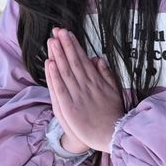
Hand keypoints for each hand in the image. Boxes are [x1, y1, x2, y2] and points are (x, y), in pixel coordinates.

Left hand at [45, 28, 124, 153]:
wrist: (110, 135)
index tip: (67, 33)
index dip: (74, 46)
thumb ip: (106, 75)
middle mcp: (87, 86)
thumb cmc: (112, 114)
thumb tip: (98, 59)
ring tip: (52, 41)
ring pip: (66, 72)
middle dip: (65, 46)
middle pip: (73, 62)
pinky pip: (61, 88)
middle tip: (57, 31)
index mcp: (97, 81)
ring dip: (58, 55)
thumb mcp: (115, 92)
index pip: (83, 60)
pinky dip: (55, 76)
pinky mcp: (70, 107)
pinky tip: (50, 63)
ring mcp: (78, 96)